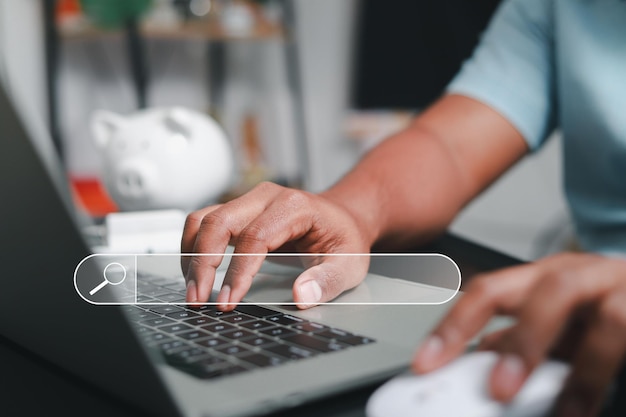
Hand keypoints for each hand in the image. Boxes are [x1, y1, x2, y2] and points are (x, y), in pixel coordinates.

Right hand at [181, 182, 371, 309]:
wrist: (343, 218)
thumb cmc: (344, 239)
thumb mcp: (349, 264)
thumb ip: (327, 281)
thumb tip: (301, 296)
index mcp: (294, 206)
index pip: (255, 237)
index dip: (238, 272)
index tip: (228, 301)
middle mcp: (266, 197)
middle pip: (219, 222)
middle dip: (203, 263)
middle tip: (199, 299)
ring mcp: (249, 201)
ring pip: (204, 219)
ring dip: (192, 254)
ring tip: (194, 290)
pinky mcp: (238, 211)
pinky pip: (204, 222)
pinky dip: (193, 247)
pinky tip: (196, 273)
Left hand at [412, 252, 625, 416]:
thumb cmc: (597, 303)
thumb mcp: (550, 319)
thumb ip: (516, 337)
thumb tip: (475, 361)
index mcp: (541, 277)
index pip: (489, 292)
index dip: (455, 327)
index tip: (426, 365)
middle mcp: (581, 276)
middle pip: (548, 294)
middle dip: (524, 344)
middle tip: (499, 391)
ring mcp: (623, 292)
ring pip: (609, 319)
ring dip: (584, 371)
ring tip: (565, 412)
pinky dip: (609, 376)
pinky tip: (591, 406)